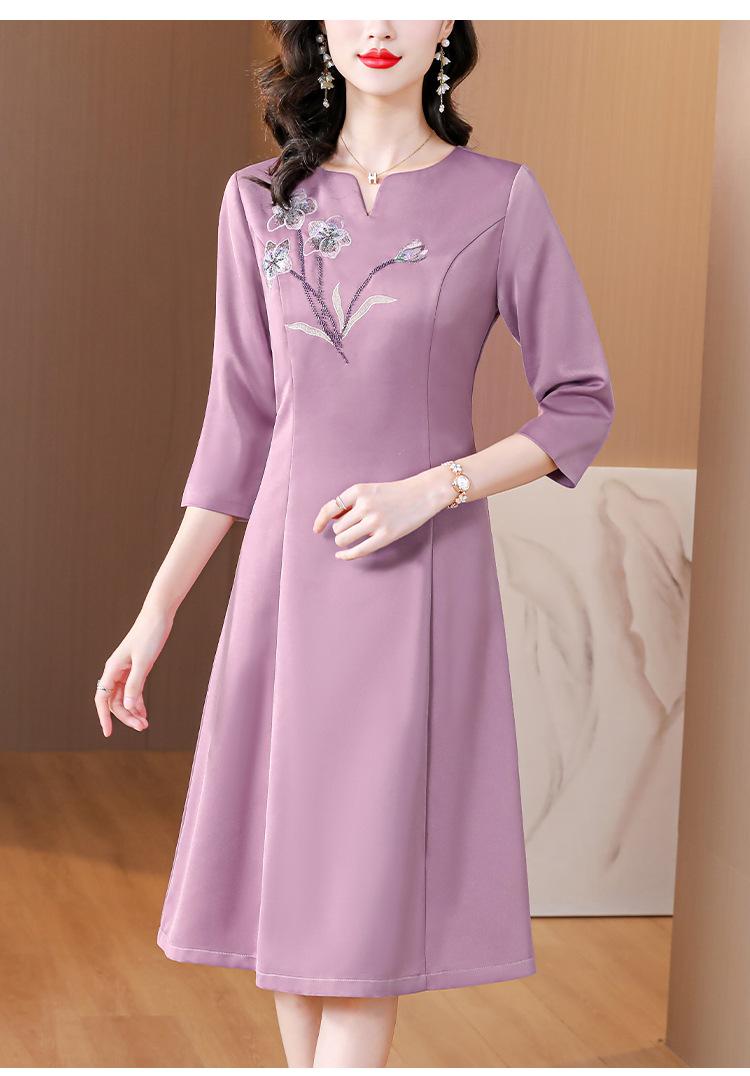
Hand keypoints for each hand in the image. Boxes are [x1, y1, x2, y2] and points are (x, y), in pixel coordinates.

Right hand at [93, 603, 173, 736]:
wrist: (158, 616)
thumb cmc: (149, 636)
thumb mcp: (144, 662)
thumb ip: (135, 685)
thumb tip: (126, 707)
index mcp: (112, 669)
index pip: (102, 698)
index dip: (104, 717)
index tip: (108, 733)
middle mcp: (116, 670)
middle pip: (114, 701)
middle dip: (126, 716)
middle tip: (142, 727)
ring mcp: (126, 670)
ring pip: (124, 697)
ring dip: (133, 711)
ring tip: (145, 724)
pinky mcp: (137, 667)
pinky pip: (133, 690)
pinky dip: (138, 701)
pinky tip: (144, 713)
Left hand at [312, 466, 456, 560]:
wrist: (423, 494)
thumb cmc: (395, 493)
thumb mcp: (370, 490)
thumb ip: (350, 503)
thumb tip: (331, 519)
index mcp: (358, 491)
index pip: (330, 508)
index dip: (320, 521)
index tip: (316, 530)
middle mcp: (364, 505)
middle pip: (337, 528)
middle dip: (342, 531)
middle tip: (354, 529)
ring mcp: (375, 521)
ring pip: (343, 539)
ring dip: (345, 541)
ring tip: (357, 536)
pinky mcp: (385, 535)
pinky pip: (358, 550)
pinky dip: (347, 555)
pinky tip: (342, 555)